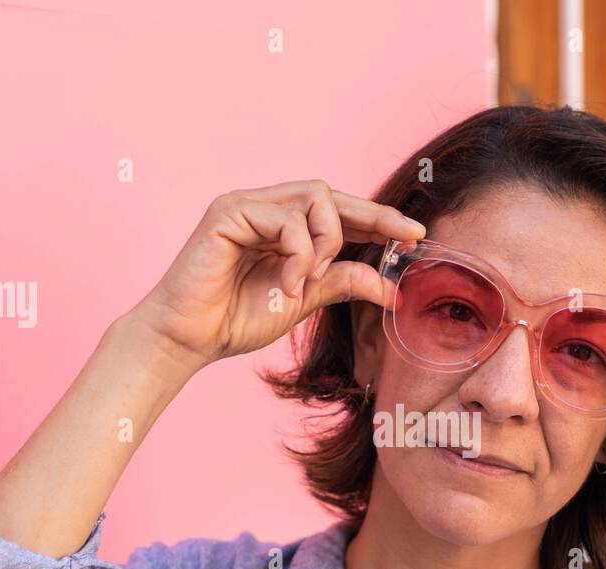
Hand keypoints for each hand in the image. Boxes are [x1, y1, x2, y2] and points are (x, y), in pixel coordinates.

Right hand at [137, 179, 424, 369]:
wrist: (190, 339)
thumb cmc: (235, 319)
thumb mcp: (304, 299)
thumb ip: (342, 282)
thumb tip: (391, 286)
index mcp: (280, 225)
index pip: (337, 210)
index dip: (377, 218)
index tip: (415, 235)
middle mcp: (263, 206)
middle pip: (330, 193)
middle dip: (372, 216)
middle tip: (400, 241)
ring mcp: (245, 204)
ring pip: (314, 198)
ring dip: (326, 243)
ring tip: (309, 282)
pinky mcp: (228, 211)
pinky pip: (286, 220)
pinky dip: (299, 254)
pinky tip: (289, 284)